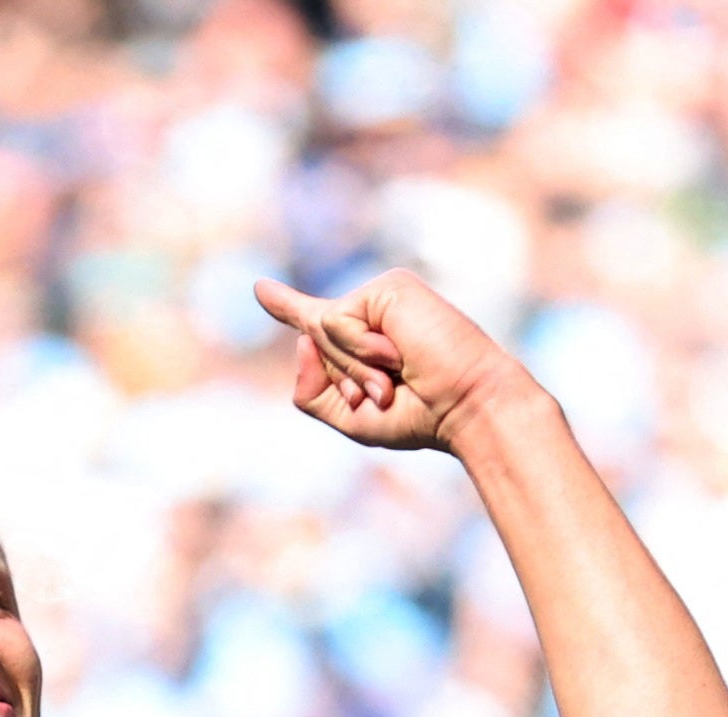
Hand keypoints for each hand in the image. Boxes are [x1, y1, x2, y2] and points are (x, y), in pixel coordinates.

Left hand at [254, 271, 531, 453]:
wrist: (465, 406)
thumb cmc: (420, 417)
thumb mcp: (351, 418)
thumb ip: (310, 391)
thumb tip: (299, 339)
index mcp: (365, 344)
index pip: (318, 321)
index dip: (288, 306)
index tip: (261, 290)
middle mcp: (372, 314)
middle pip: (314, 340)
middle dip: (343, 378)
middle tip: (390, 390)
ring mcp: (380, 296)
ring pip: (323, 330)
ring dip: (354, 367)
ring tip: (395, 375)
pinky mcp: (389, 287)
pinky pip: (339, 321)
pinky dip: (361, 349)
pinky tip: (397, 353)